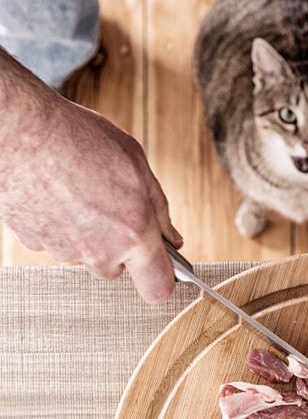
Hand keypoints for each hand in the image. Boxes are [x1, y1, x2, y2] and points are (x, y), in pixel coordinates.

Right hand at [0, 90, 181, 302]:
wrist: (24, 130)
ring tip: (79, 189)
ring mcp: (64, 250)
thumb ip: (159, 209)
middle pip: (115, 267)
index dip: (162, 279)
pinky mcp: (36, 243)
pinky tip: (57, 192)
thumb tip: (171, 238)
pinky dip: (59, 223)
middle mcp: (99, 251)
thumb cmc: (80, 140)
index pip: (157, 288)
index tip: (163, 267)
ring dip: (86, 230)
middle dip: (117, 244)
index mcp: (133, 232)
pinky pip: (56, 240)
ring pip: (84, 252)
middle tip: (110, 204)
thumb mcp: (136, 164)